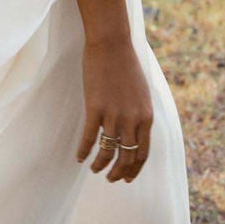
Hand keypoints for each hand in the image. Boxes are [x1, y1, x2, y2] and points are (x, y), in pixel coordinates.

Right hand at [76, 33, 153, 182]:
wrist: (111, 44)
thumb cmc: (126, 66)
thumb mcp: (142, 94)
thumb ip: (140, 114)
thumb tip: (135, 132)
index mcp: (146, 117)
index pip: (142, 153)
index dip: (134, 169)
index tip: (126, 178)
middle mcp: (133, 119)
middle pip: (127, 157)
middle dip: (118, 172)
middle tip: (110, 178)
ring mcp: (114, 115)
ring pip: (108, 152)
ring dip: (100, 165)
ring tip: (93, 169)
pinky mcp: (95, 108)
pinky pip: (89, 138)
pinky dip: (83, 151)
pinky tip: (78, 157)